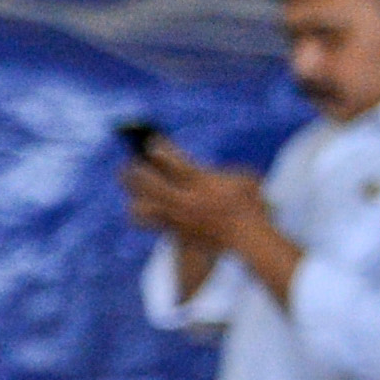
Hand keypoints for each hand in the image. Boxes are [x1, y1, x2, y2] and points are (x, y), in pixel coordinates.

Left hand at [121, 143, 268, 251]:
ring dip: (136, 197)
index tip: (150, 143)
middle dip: (135, 172)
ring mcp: (179, 217)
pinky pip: (152, 223)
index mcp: (201, 182)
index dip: (160, 150)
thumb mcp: (243, 178)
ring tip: (134, 192)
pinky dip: (145, 215)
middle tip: (128, 165)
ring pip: (144, 208)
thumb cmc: (250, 204)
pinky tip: (141, 207)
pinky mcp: (177, 232)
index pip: (175, 162)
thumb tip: (207, 169)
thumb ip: (224, 171)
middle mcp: (186, 199)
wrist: (249, 237)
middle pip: (150, 183)